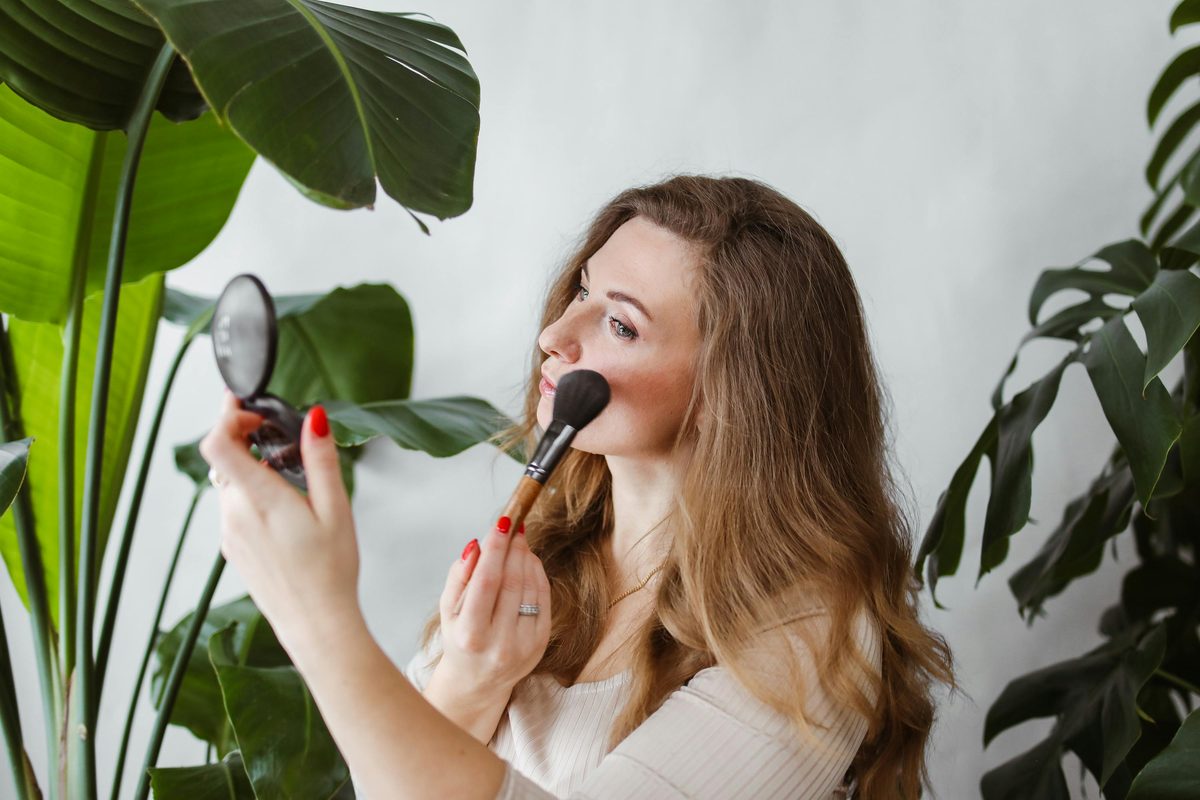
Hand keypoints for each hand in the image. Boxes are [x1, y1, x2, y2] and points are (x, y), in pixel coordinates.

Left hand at [199, 388, 361, 657]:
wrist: (316, 623)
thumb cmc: (331, 570)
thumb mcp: (336, 509)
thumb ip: (321, 459)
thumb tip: (314, 418)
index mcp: (260, 500)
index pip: (217, 444)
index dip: (226, 416)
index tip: (247, 408)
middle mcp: (235, 514)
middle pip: (224, 460)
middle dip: (246, 440)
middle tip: (276, 434)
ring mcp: (229, 533)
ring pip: (229, 485)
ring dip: (250, 469)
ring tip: (287, 476)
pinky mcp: (232, 548)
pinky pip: (233, 508)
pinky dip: (250, 495)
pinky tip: (282, 509)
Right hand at [436, 516, 551, 696]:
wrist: (478, 682)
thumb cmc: (458, 638)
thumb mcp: (447, 610)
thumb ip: (459, 576)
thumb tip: (476, 545)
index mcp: (470, 635)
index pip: (487, 582)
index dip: (496, 549)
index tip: (502, 522)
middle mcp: (499, 643)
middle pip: (511, 582)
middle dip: (513, 548)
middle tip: (512, 525)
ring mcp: (524, 645)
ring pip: (530, 588)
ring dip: (526, 558)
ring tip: (518, 541)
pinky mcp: (540, 643)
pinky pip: (543, 599)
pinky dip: (537, 575)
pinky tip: (528, 561)